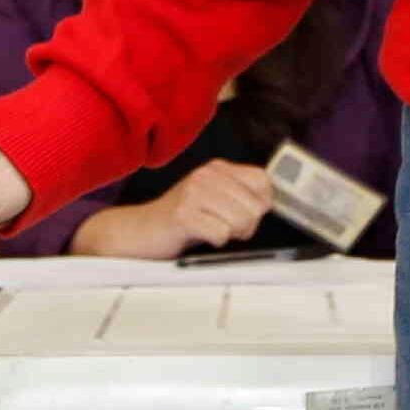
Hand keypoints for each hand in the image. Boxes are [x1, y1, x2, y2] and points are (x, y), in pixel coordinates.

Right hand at [68, 162, 276, 260]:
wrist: (140, 232)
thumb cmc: (183, 220)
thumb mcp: (214, 201)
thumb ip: (241, 198)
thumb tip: (268, 205)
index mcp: (218, 168)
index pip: (263, 182)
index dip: (260, 205)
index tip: (243, 214)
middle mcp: (207, 174)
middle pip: (256, 207)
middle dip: (245, 226)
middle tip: (221, 227)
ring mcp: (194, 192)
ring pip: (241, 221)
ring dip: (229, 235)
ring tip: (209, 230)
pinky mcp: (183, 213)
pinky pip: (221, 233)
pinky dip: (213, 241)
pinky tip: (198, 235)